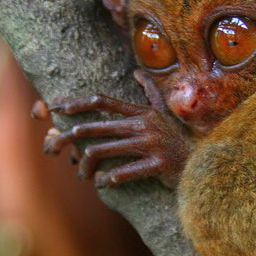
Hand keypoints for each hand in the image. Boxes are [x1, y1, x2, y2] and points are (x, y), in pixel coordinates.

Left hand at [34, 72, 192, 188]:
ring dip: (87, 164)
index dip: (78, 103)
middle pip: (97, 127)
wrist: (199, 162)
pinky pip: (124, 172)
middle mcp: (143, 125)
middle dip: (71, 136)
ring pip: (104, 150)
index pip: (103, 102)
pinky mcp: (157, 165)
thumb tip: (137, 73)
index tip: (57, 107)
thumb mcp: (163, 113)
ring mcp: (150, 144)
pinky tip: (102, 183)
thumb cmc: (176, 138)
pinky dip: (109, 179)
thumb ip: (150, 92)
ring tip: (84, 174)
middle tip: (56, 146)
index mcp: (141, 112)